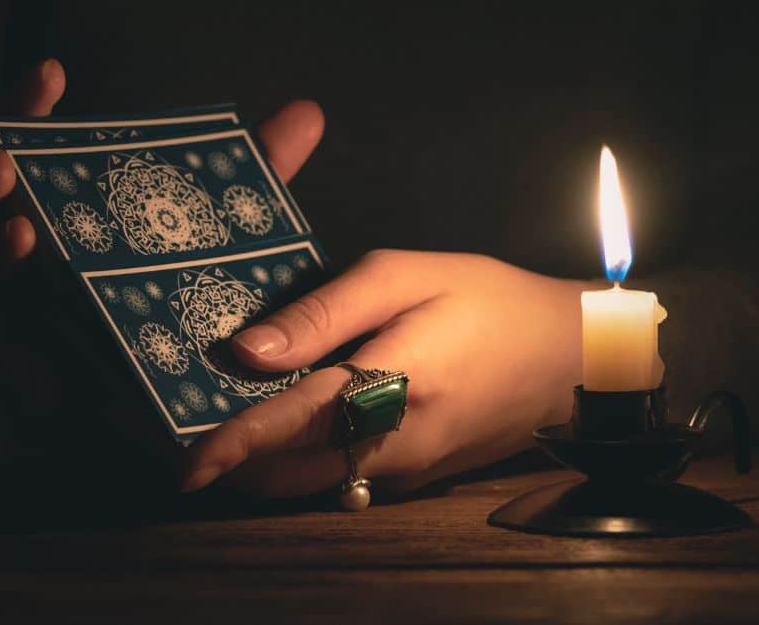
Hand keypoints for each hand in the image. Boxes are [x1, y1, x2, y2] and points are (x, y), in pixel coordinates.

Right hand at [0, 58, 326, 456]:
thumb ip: (243, 181)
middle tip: (9, 179)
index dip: (20, 108)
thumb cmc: (164, 299)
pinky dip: (2, 407)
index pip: (11, 144)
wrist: (131, 407)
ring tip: (28, 269)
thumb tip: (306, 116)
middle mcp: (3, 261)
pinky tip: (46, 401)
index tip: (56, 74)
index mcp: (44, 210)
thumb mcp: (210, 239)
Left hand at [180, 252, 586, 496]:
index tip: (187, 464)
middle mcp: (398, 444)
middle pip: (297, 468)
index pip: (298, 421)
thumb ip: (325, 313)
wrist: (570, 357)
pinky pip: (348, 477)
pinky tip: (296, 425)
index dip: (238, 443)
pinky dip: (309, 460)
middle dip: (240, 460)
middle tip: (195, 433)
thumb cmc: (489, 301)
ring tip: (232, 426)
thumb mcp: (405, 278)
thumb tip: (250, 349)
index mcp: (394, 383)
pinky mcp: (419, 477)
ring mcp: (410, 470)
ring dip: (269, 463)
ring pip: (318, 480)